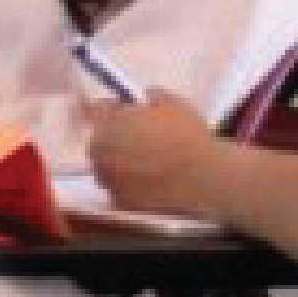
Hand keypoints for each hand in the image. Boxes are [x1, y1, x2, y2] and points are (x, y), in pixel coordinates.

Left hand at [83, 97, 224, 213]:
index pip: (96, 110)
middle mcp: (101, 155)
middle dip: (113, 136)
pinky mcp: (122, 201)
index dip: (109, 107)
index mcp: (109, 126)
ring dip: (120, 160)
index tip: (123, 108)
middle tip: (137, 136)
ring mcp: (109, 181)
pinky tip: (150, 178)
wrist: (201, 177)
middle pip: (99, 141)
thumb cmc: (187, 135)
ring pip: (107, 166)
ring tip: (146, 160)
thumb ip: (151, 95)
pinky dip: (129, 182)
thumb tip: (144, 97)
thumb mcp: (173, 102)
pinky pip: (120, 187)